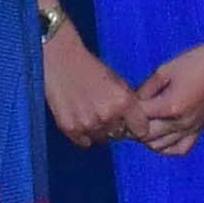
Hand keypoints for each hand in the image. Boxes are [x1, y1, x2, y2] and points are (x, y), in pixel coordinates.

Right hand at [40, 16, 135, 147]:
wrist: (62, 60)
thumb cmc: (92, 68)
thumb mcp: (119, 83)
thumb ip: (130, 106)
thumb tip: (138, 125)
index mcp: (123, 102)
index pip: (141, 131)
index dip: (137, 126)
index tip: (132, 122)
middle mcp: (107, 116)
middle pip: (120, 135)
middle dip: (117, 127)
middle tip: (107, 114)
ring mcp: (88, 124)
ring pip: (103, 139)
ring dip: (101, 131)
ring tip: (92, 113)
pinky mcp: (70, 128)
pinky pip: (85, 142)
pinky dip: (85, 134)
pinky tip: (81, 117)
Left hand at [120, 38, 203, 154]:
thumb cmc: (194, 62)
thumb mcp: (163, 71)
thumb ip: (145, 89)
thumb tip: (131, 102)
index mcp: (170, 106)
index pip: (139, 117)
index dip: (126, 112)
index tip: (120, 105)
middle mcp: (181, 122)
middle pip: (145, 136)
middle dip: (132, 127)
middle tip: (125, 117)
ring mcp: (192, 128)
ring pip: (159, 146)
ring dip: (146, 138)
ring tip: (140, 124)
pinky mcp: (199, 129)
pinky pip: (180, 149)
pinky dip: (166, 147)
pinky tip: (160, 136)